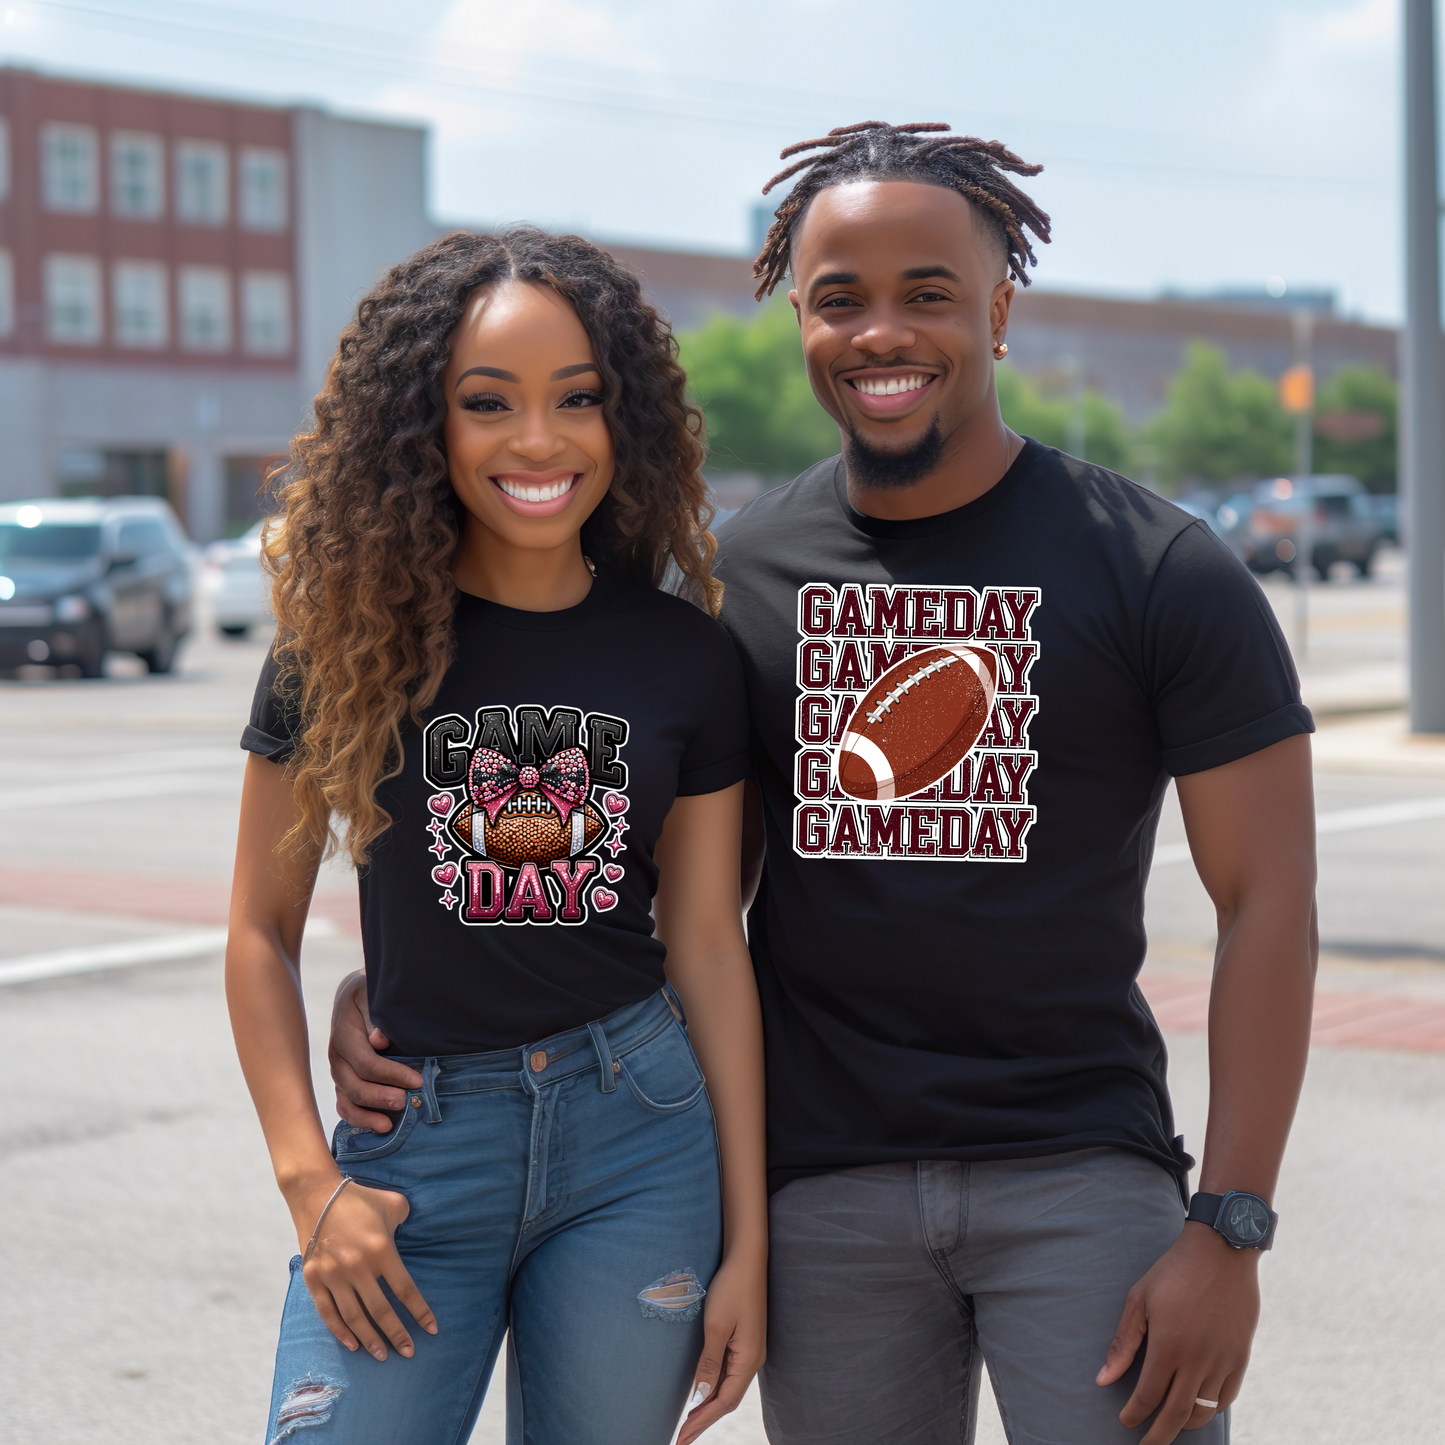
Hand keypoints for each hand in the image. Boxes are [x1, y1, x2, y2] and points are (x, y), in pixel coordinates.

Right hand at [290, 1175, 437, 1360]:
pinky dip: (341, 1332)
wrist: (315, 1193)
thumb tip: (415, 1234)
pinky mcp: (313, 1278)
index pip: (405, 1290)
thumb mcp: (393, 1204)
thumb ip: (407, 1220)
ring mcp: (333, 1275)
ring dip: (371, 1339)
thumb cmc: (359, 1198)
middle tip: (409, 1352)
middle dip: (398, 1335)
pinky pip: (328, 1313)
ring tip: (383, 1355)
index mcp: (381, 1249)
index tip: (431, 1330)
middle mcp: (357, 1266)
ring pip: (355, 1318)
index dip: (419, 1312)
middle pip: (381, 1310)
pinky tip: (354, 1344)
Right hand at [328, 970, 422, 1130]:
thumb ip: (378, 1016)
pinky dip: (358, 1118)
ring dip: (368, 1113)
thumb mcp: (373, 994)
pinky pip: (344, 1105)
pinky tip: (379, 1125)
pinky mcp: (342, 1080)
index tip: (417, 1080)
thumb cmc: (371, 993)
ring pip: (347, 1099)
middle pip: (354, 1085)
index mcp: (344, 1032)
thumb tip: (379, 1040)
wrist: (354, 996)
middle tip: (406, 1101)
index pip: (366, 1062)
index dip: (391, 1074)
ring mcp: (337, 1070)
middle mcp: (336, 1055)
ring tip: (389, 1123)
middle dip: (381, 1097)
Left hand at [678, 1249, 766, 1444]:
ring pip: (729, 1387)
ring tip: (689, 1423)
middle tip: (681, 1438)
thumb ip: (709, 1363)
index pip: (723, 1402)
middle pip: (727, 1399)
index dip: (702, 1421)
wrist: (747, 1257)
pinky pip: (730, 1373)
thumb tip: (700, 1397)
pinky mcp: (745, 1340)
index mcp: (749, 1359)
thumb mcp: (717, 1325)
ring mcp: (750, 1349)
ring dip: (709, 1406)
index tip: (681, 1438)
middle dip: (704, 1420)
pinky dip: (715, 1388)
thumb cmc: (732, 1287)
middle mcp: (753, 1359)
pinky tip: (703, 1392)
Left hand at [1097, 1224, 1259, 1442]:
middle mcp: (1197, 1360)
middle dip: (1158, 1436)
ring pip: (1203, 1411)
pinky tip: (1198, 1409)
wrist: (1221, 1253)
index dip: (1135, 1415)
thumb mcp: (1139, 1300)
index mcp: (1168, 1346)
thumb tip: (1103, 1381)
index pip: (1148, 1397)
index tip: (1126, 1423)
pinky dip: (1211, 1410)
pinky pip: (1226, 1398)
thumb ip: (1123, 1343)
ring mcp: (1223, 1361)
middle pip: (1177, 1415)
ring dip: (1185, 1425)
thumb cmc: (1173, 1272)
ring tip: (1170, 1427)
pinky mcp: (1241, 1358)